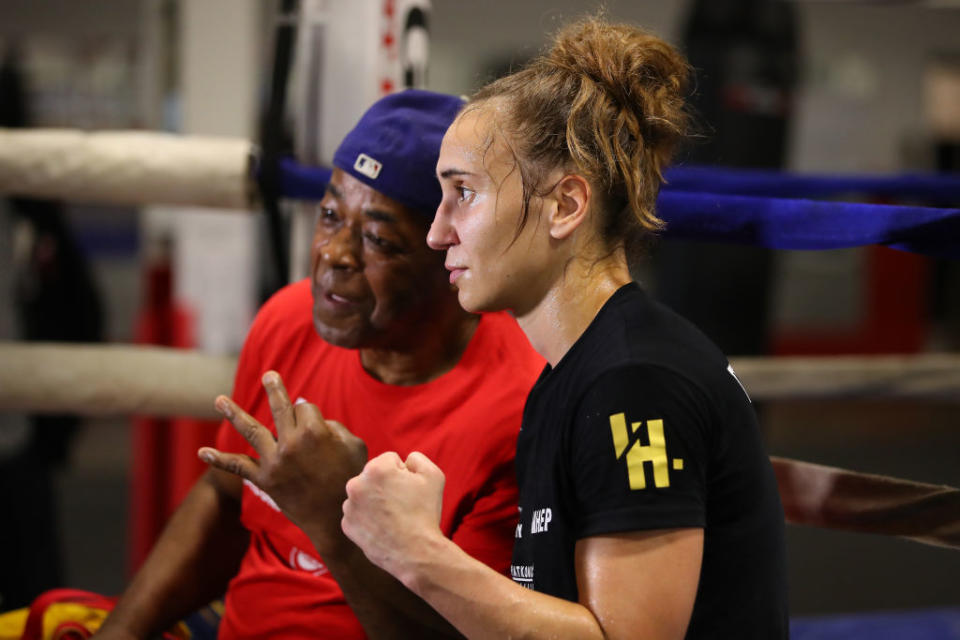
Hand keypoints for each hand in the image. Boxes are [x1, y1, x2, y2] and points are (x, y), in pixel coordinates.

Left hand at [198, 370, 367, 552]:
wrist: (335, 518)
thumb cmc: (350, 478)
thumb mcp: (355, 445)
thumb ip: (336, 428)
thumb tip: (313, 417)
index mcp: (315, 431)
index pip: (306, 408)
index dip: (312, 417)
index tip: (319, 433)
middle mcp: (291, 442)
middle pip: (280, 408)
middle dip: (274, 389)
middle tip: (268, 376)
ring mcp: (274, 461)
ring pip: (251, 430)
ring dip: (233, 413)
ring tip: (218, 400)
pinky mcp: (264, 480)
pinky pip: (238, 467)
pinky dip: (219, 460)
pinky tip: (202, 452)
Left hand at [341, 451, 446, 581]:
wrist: (416, 552)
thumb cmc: (425, 512)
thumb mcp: (433, 475)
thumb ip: (417, 459)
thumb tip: (405, 461)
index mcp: (376, 468)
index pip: (390, 460)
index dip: (403, 474)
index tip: (409, 490)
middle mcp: (356, 484)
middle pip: (373, 476)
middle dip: (385, 485)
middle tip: (401, 504)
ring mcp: (349, 506)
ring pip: (364, 495)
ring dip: (375, 501)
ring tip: (392, 517)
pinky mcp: (347, 525)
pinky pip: (358, 514)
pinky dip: (368, 518)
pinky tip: (383, 527)